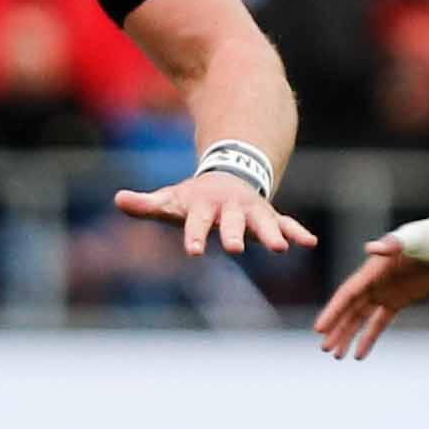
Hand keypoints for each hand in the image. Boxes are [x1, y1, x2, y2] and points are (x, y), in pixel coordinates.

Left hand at [113, 168, 316, 256]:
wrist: (228, 176)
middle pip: (232, 223)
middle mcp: (230, 208)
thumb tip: (119, 199)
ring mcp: (252, 211)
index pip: (196, 223)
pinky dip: (297, 232)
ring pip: (263, 223)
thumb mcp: (170, 200)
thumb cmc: (193, 199)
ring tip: (280, 248)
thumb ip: (147, 204)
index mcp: (204, 206)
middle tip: (235, 248)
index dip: (194, 236)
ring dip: (272, 234)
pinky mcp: (268, 216)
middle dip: (234, 234)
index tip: (193, 252)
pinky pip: (285, 223)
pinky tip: (309, 243)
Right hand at [314, 226, 428, 358]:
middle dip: (337, 329)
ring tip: (337, 356)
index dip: (333, 311)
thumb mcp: (413, 240)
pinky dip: (369, 337)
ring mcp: (385, 292)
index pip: (347, 294)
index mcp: (372, 270)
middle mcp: (374, 282)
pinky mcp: (399, 300)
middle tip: (324, 349)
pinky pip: (380, 322)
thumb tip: (370, 248)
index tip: (319, 328)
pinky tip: (359, 354)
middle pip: (350, 310)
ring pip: (361, 318)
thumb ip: (392, 245)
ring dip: (348, 335)